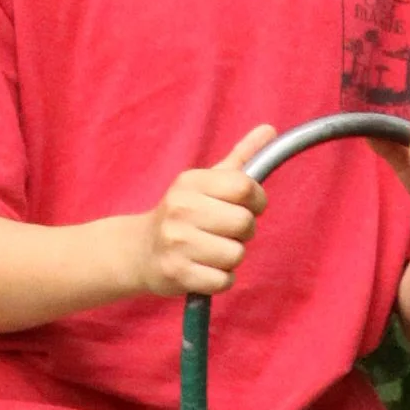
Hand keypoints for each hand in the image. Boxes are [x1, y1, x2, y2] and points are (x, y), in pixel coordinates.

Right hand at [134, 124, 273, 296]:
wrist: (139, 251)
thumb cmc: (183, 214)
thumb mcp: (205, 182)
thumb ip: (240, 158)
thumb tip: (270, 129)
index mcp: (191, 183)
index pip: (244, 187)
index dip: (257, 200)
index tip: (248, 206)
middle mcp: (181, 209)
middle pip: (244, 223)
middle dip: (244, 232)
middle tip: (225, 232)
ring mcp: (177, 242)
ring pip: (236, 255)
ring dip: (231, 258)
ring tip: (212, 251)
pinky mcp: (178, 273)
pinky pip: (224, 281)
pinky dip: (221, 279)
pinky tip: (204, 269)